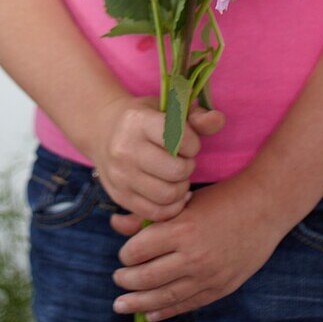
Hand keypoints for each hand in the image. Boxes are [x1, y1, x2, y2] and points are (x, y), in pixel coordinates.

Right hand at [90, 94, 225, 221]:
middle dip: (188, 167)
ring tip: (179, 177)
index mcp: (138, 121)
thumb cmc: (146, 117)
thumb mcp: (168, 108)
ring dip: (181, 188)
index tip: (189, 142)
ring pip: (166, 195)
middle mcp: (125, 149)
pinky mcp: (120, 196)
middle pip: (175, 170)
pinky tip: (174, 194)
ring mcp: (120, 175)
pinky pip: (154, 212)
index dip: (192, 143)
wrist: (104, 130)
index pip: (178, 138)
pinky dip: (171, 207)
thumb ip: (197, 116)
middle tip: (185, 161)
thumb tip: (218, 120)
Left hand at [109, 171, 284, 321]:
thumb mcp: (185, 201)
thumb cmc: (224, 197)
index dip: (126, 254)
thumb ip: (150, 216)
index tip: (125, 254)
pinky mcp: (220, 287)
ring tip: (122, 304)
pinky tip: (151, 313)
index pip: (138, 251)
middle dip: (127, 280)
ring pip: (164, 296)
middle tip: (118, 279)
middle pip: (146, 277)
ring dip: (139, 302)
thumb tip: (115, 223)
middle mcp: (193, 256)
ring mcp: (208, 275)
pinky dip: (166, 311)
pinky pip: (187, 304)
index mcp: (182, 229)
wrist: (266, 206)